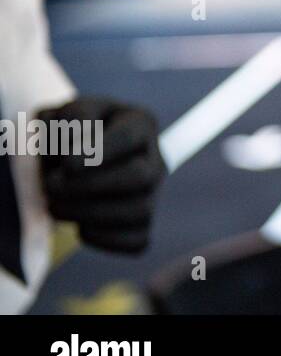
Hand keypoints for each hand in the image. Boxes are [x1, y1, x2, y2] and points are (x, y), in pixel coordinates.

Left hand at [37, 98, 163, 254]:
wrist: (72, 159)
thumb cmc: (70, 133)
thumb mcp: (65, 114)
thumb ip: (70, 122)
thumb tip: (74, 159)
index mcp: (140, 123)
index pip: (130, 136)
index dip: (100, 152)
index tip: (66, 164)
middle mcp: (154, 158)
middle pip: (140, 176)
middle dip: (91, 186)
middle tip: (52, 186)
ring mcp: (152, 193)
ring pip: (140, 211)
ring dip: (89, 213)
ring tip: (55, 206)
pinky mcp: (142, 224)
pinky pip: (137, 241)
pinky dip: (105, 237)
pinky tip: (80, 225)